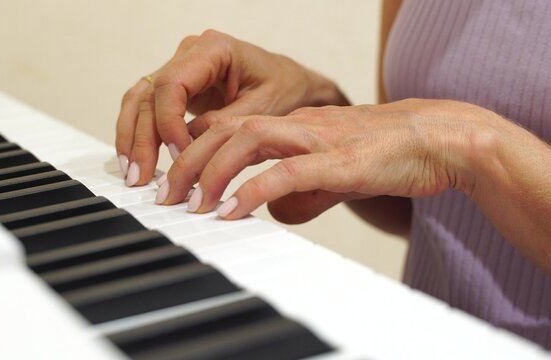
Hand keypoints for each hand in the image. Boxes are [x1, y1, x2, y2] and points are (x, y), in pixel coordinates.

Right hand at [115, 29, 343, 185]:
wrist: (293, 85)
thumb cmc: (285, 90)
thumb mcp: (263, 111)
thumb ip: (224, 125)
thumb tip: (186, 147)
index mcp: (214, 49)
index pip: (172, 84)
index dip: (169, 123)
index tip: (179, 155)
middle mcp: (190, 54)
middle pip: (149, 94)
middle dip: (142, 138)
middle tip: (140, 176)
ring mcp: (180, 69)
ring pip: (140, 101)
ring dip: (132, 139)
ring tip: (132, 175)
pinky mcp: (177, 88)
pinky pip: (147, 109)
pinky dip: (138, 136)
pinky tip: (135, 162)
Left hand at [156, 99, 485, 220]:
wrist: (437, 139)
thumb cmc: (387, 155)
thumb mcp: (333, 174)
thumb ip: (301, 191)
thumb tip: (273, 212)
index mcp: (293, 125)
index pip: (230, 129)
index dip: (195, 152)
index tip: (172, 182)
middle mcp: (298, 124)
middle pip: (227, 130)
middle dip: (187, 162)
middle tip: (164, 196)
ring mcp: (318, 138)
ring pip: (249, 139)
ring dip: (211, 171)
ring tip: (190, 204)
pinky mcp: (341, 159)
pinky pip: (288, 170)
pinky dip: (254, 189)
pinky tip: (231, 211)